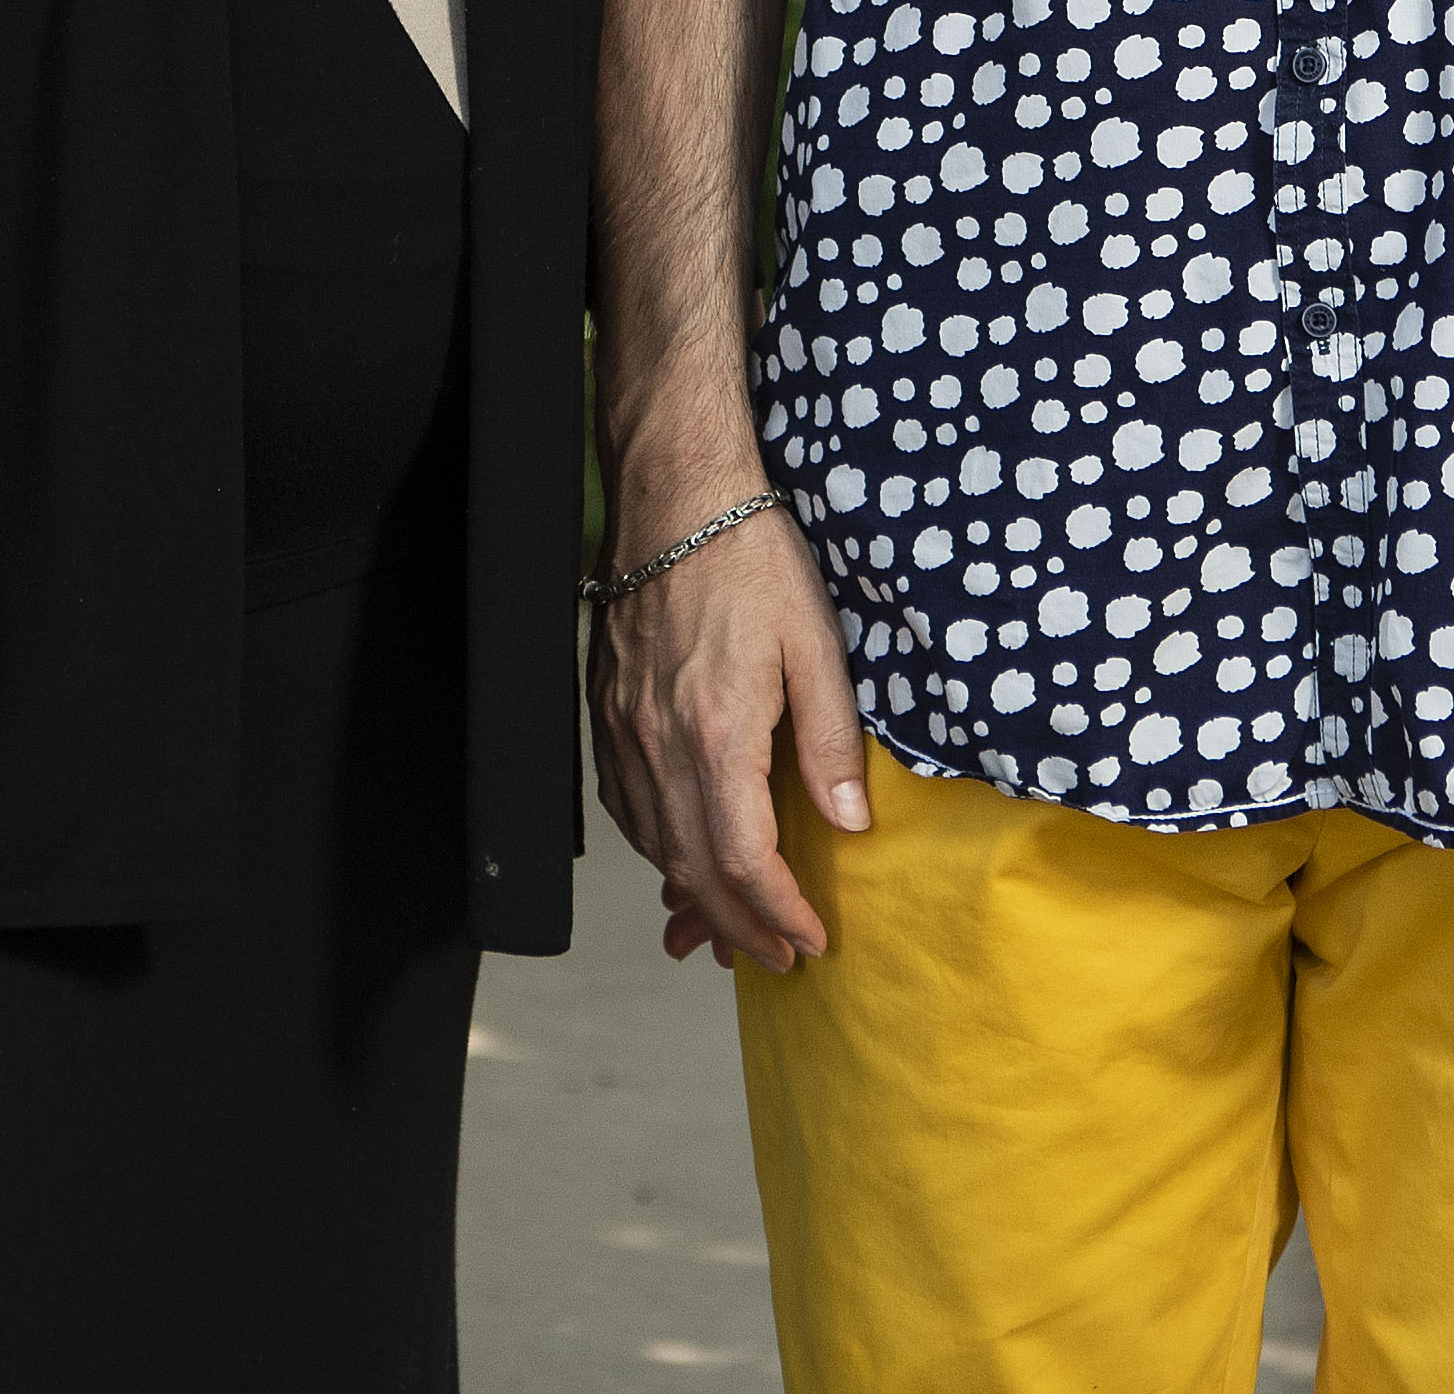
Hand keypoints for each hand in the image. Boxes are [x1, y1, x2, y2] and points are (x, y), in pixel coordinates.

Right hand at [593, 488, 864, 969]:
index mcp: (718, 732)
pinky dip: (656, 847)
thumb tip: (847, 824)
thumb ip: (831, 743)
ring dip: (694, 897)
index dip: (778, 913)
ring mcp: (624, 730)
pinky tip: (683, 855)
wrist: (674, 496)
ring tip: (736, 926)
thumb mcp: (817, 645)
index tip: (809, 940)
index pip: (744, 859)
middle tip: (777, 957)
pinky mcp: (606, 713)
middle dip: (737, 927)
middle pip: (691, 870)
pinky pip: (625, 807)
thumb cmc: (750, 558)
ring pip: (652, 846)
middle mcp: (659, 743)